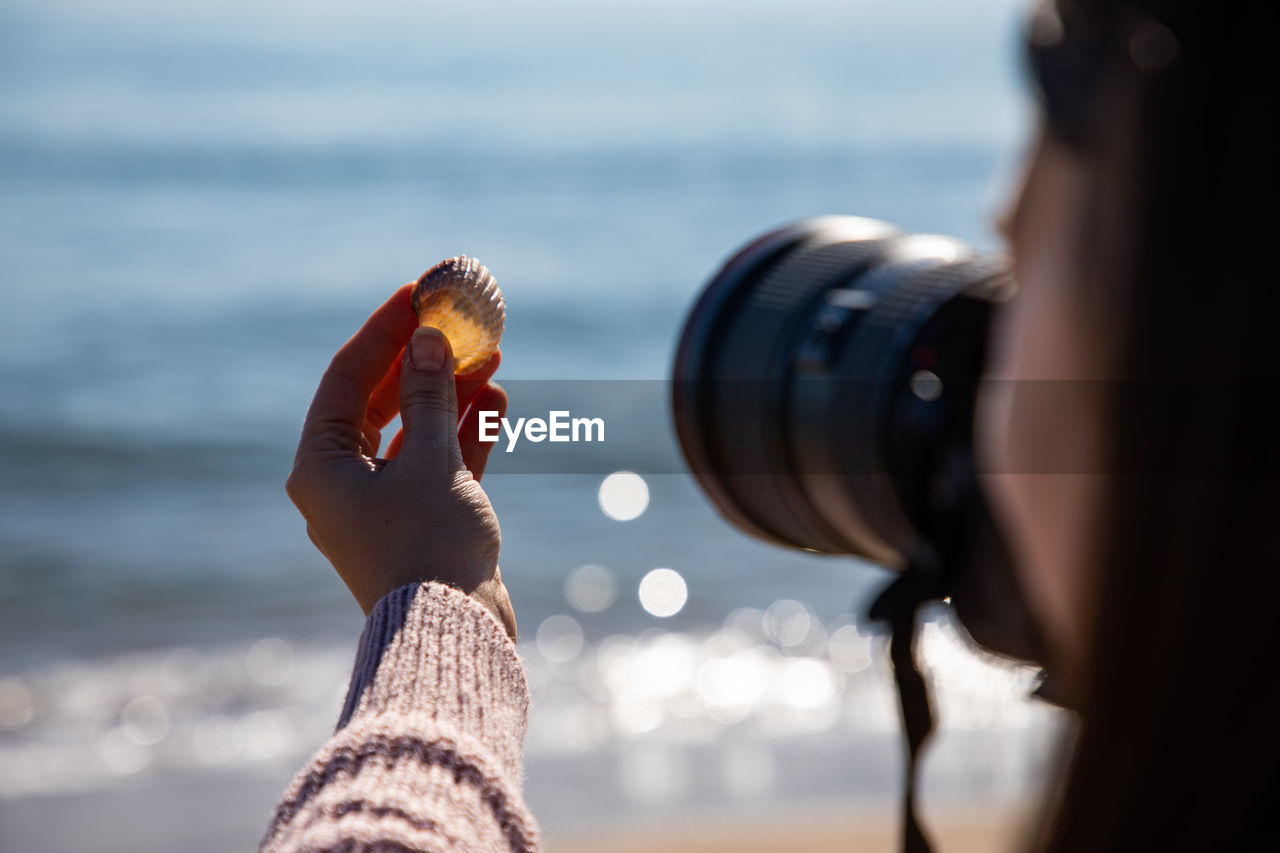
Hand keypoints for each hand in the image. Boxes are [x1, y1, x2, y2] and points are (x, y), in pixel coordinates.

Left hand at [285, 284, 515, 638]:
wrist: (454, 635)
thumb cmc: (430, 547)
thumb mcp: (432, 461)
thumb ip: (432, 396)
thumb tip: (428, 340)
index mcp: (322, 467)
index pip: (347, 378)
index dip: (384, 331)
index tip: (415, 294)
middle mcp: (344, 483)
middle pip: (382, 402)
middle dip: (424, 361)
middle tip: (457, 321)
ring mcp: (384, 503)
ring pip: (416, 430)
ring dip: (451, 393)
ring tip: (490, 355)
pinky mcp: (421, 521)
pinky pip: (439, 462)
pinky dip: (465, 433)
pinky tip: (495, 399)